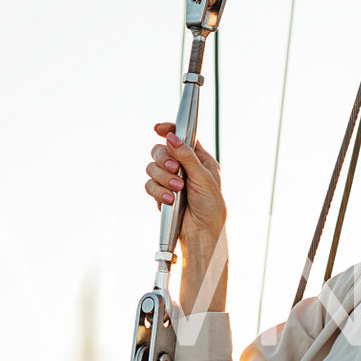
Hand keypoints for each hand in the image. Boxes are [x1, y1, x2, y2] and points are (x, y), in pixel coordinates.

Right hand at [145, 122, 225, 250]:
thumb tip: (172, 137)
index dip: (169, 130)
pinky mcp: (161, 193)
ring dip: (163, 178)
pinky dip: (158, 192)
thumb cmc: (211, 206)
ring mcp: (170, 179)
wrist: (202, 232)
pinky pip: (149, 185)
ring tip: (178, 190)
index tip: (159, 129)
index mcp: (198, 159)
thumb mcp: (204, 178)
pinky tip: (169, 200)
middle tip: (175, 170)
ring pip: (152, 168)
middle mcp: (182, 166)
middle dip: (164, 159)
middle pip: (160, 150)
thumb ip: (187, 157)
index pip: (180, 137)